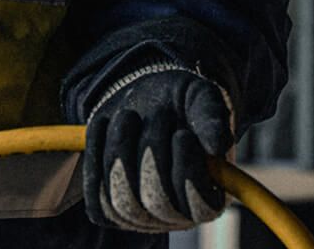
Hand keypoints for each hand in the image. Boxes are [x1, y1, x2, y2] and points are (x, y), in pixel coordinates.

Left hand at [82, 63, 234, 231]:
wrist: (143, 99)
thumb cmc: (180, 104)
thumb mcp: (201, 98)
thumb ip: (212, 118)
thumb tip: (218, 146)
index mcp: (207, 198)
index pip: (201, 207)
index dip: (189, 175)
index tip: (183, 135)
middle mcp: (174, 215)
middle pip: (157, 203)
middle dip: (152, 152)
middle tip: (159, 113)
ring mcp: (139, 214)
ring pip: (123, 202)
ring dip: (120, 153)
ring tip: (129, 115)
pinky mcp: (107, 205)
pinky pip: (96, 198)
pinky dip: (95, 158)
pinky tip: (103, 124)